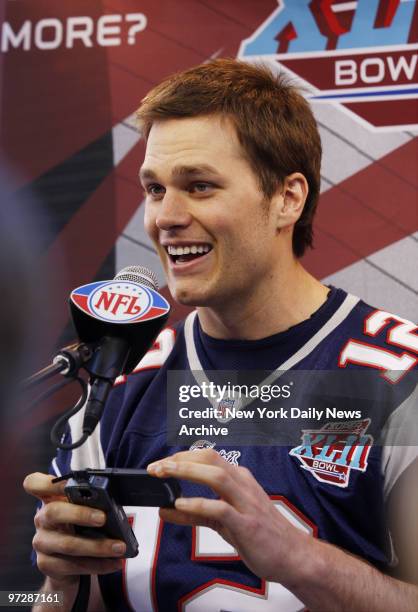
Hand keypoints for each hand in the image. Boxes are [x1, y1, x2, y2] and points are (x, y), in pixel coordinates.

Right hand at [23, 472, 125, 584]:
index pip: (35, 484)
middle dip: (81, 514)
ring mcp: (42, 542)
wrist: (65, 564)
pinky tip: (113, 562)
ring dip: (98, 546)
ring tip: (119, 547)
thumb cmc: (78, 528)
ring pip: (68, 544)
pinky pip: (73, 566)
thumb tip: (112, 503)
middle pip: (53, 512)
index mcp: (50, 499)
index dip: (49, 482)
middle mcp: (42, 519)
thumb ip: (91, 502)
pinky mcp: (46, 564)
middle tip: (103, 518)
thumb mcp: (82, 510)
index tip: (69, 483)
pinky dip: (98, 564)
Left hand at [147, 449, 311, 581]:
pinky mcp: (247, 524)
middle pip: (210, 458)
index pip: (207, 456)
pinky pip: (221, 508)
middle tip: (155, 467)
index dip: (180, 457)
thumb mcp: (223, 522)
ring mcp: (246, 503)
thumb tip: (166, 510)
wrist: (293, 556)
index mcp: (238, 479)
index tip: (159, 465)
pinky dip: (199, 504)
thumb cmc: (260, 536)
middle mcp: (243, 484)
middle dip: (180, 459)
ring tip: (164, 475)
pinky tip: (181, 505)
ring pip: (216, 475)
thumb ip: (196, 514)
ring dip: (187, 472)